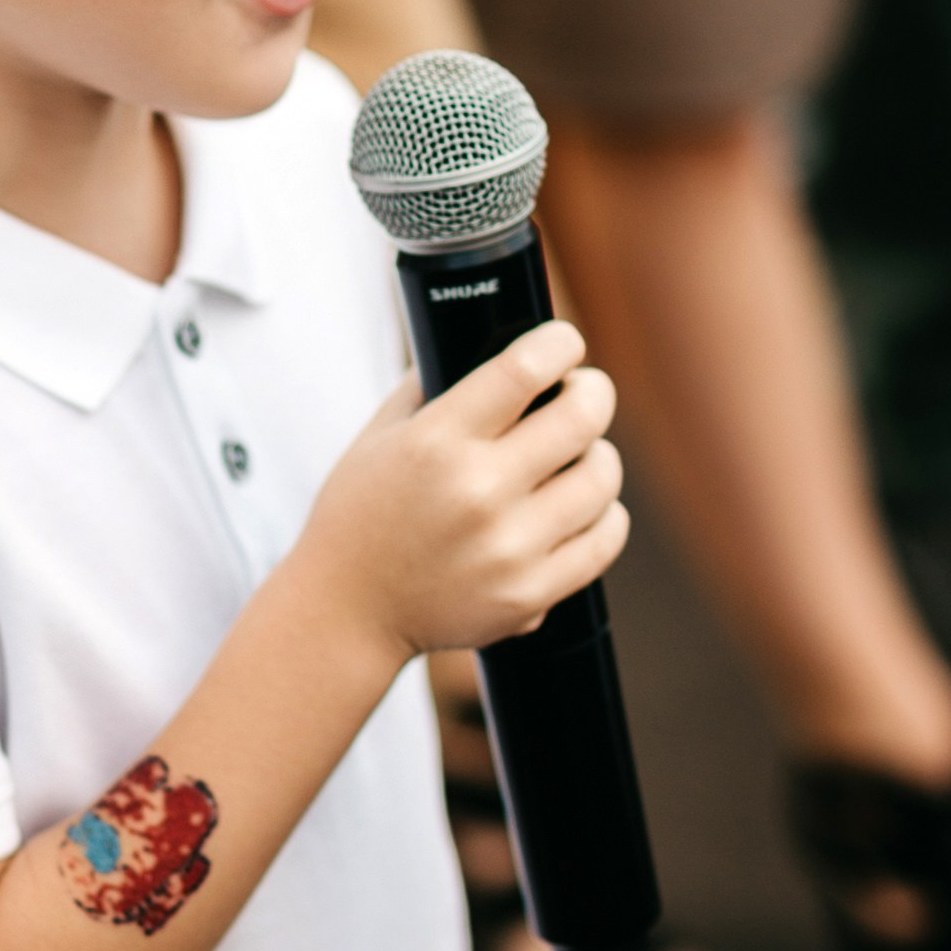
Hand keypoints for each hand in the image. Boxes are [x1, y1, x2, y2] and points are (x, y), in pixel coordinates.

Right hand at [298, 321, 627, 670]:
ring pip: (602, 477)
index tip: (564, 342)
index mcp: (436, 442)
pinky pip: (604, 539)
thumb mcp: (379, 435)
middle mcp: (477, 493)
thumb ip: (432, 384)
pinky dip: (603, 514)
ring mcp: (508, 549)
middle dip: (592, 391)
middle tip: (582, 392)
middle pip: (583, 416)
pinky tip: (583, 506)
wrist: (347, 611)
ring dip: (598, 455)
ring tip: (580, 455)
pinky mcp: (528, 595)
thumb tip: (494, 340)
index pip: (525, 368)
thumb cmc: (361, 514)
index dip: (560, 343)